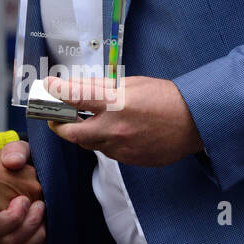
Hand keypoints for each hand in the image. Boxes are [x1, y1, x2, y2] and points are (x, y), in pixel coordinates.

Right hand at [0, 141, 46, 243]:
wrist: (29, 170)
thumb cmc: (18, 161)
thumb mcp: (15, 149)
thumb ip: (14, 151)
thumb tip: (13, 163)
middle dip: (11, 219)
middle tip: (23, 201)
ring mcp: (6, 227)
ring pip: (9, 242)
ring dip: (25, 226)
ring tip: (37, 206)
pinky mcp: (22, 236)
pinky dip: (35, 239)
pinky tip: (43, 223)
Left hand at [44, 75, 202, 166]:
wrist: (195, 123)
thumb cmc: (165, 98)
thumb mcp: (130, 83)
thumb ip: (101, 88)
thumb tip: (77, 88)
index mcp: (115, 103)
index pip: (73, 97)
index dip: (55, 92)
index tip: (47, 88)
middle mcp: (114, 128)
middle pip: (70, 132)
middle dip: (58, 124)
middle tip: (55, 117)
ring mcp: (121, 147)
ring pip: (88, 144)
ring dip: (82, 133)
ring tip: (88, 120)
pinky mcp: (129, 160)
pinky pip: (106, 152)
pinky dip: (103, 141)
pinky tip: (114, 131)